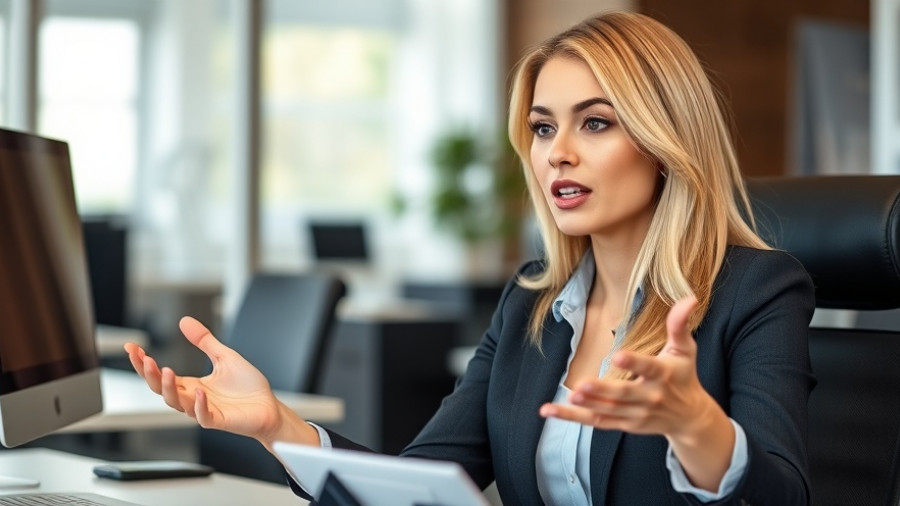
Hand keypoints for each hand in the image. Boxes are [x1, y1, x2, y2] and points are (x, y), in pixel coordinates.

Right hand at [123, 317, 285, 441]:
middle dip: (150, 374)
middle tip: (143, 358)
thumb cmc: (248, 387)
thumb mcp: (224, 356)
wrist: (270, 408)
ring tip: (166, 370)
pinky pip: (203, 415)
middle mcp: (193, 398)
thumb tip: (185, 321)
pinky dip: (199, 405)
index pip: (161, 375)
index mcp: (191, 385)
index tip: (131, 347)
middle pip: (162, 390)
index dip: (144, 363)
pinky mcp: (219, 420)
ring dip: (169, 388)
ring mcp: (205, 410)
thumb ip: (204, 341)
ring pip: (177, 403)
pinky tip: (198, 391)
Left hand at [539, 296, 721, 439]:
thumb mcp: (685, 350)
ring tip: (568, 397)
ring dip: (585, 406)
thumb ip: (680, 325)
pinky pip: (596, 421)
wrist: (690, 418)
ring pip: (607, 411)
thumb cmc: (684, 376)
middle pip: (623, 395)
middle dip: (603, 391)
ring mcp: (635, 414)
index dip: (633, 363)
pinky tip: (550, 410)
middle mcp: (649, 397)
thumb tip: (689, 298)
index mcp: (663, 375)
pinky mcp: (624, 424)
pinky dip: (573, 417)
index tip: (617, 355)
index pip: (648, 368)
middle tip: (582, 385)